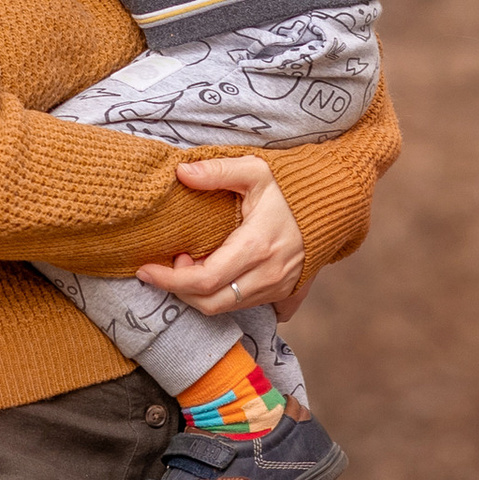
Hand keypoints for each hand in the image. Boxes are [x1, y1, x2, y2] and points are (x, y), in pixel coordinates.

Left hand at [135, 155, 306, 321]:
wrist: (333, 206)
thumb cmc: (291, 188)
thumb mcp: (256, 170)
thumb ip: (217, 171)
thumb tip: (181, 172)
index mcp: (257, 247)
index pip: (203, 279)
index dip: (169, 280)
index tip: (146, 269)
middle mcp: (268, 275)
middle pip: (210, 302)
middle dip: (179, 289)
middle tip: (169, 262)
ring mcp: (276, 288)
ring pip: (223, 308)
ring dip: (197, 293)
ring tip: (188, 263)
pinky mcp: (281, 294)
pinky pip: (239, 306)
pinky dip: (216, 296)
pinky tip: (209, 274)